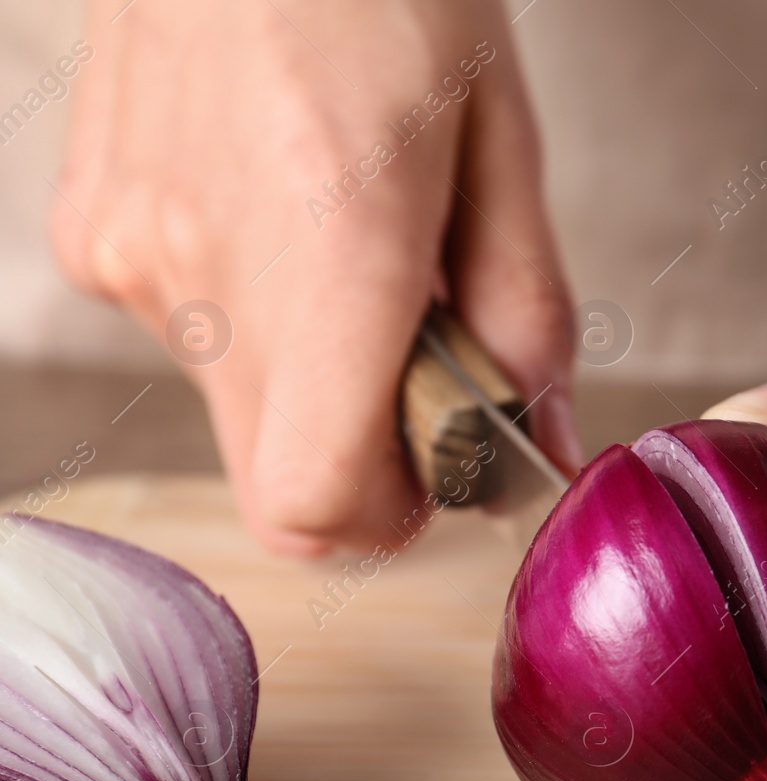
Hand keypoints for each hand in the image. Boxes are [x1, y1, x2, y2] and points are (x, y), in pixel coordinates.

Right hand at [54, 0, 577, 555]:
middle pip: (276, 479)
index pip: (316, 503)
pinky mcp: (91, 228)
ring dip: (311, 373)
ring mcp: (129, 253)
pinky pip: (186, 333)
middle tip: (420, 352)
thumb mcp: (502, 144)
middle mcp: (204, 272)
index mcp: (332, 254)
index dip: (392, 514)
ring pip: (236, 408)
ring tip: (351, 243)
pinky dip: (250, 313)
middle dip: (365, 454)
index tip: (446, 458)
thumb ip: (525, 315)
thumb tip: (540, 443)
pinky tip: (283, 210)